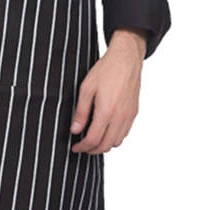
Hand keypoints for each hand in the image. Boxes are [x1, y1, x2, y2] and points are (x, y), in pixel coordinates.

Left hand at [70, 29, 146, 154]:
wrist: (126, 59)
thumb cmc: (106, 70)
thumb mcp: (86, 89)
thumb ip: (81, 112)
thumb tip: (75, 130)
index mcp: (106, 112)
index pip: (93, 140)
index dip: (82, 147)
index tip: (75, 147)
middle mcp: (120, 117)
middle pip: (106, 146)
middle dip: (92, 150)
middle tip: (82, 147)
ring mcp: (129, 116)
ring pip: (117, 142)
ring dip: (104, 145)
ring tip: (93, 139)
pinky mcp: (134, 112)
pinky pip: (124, 133)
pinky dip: (114, 137)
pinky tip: (105, 130)